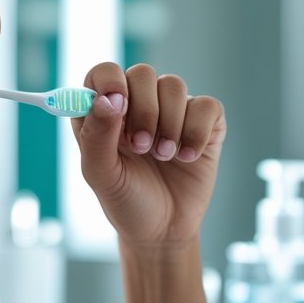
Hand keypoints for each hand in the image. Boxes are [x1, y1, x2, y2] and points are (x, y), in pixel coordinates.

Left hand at [70, 63, 225, 250]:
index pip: (103, 72)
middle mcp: (137, 104)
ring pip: (174, 86)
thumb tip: (108, 99)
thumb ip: (97, 136)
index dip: (109, 80)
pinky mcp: (204, 123)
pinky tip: (187, 157)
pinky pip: (207, 105)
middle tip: (141, 147)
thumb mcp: (101, 175)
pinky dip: (197, 132)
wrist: (164, 230)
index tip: (117, 104)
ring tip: (163, 156)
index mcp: (104, 111)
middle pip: (143, 73)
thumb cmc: (126, 200)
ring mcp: (172, 111)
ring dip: (169, 124)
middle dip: (144, 110)